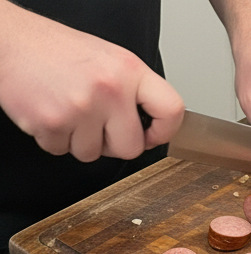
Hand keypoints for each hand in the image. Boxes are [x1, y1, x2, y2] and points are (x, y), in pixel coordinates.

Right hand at [0, 1, 182, 162]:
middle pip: (131, 148)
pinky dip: (54, 138)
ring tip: (67, 108)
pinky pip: (62, 151)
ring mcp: (80, 108)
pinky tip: (49, 110)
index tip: (152, 134)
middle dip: (113, 142)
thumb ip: (133, 91)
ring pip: (93, 154)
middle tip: (95, 121)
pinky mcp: (52, 124)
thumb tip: (152, 128)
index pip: (171, 110)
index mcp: (127, 70)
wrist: (6, 39)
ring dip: (79, 139)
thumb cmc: (54, 49)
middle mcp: (108, 89)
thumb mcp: (106, 58)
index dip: (164, 131)